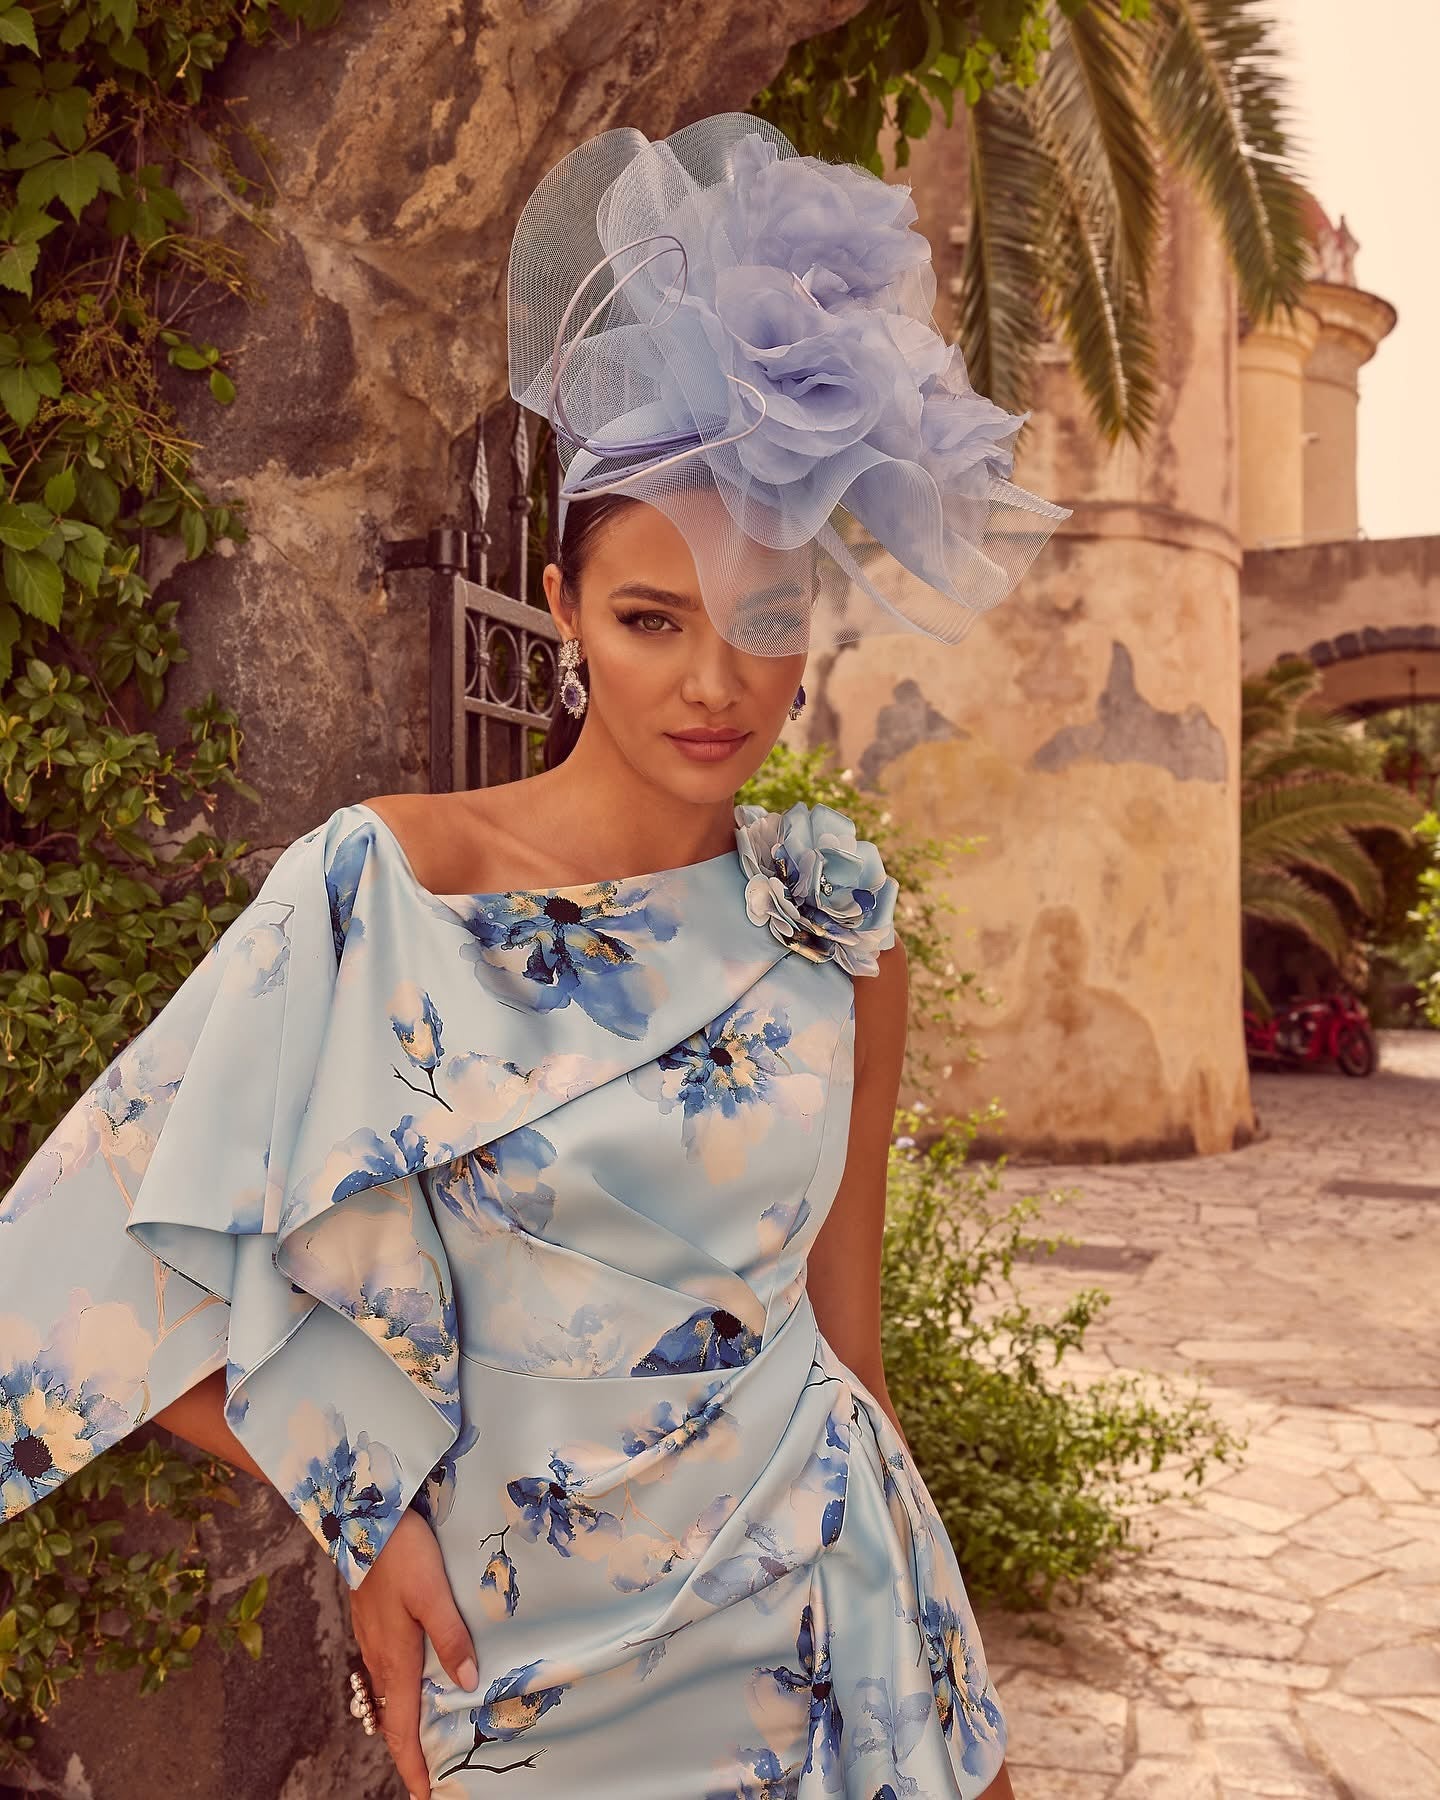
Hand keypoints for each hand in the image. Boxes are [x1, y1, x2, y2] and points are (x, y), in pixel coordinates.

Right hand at [349, 1507, 478, 1799]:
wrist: (361, 1516)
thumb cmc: (400, 1553)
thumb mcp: (433, 1593)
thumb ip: (451, 1637)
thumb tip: (469, 1682)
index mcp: (396, 1659)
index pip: (402, 1729)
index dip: (414, 1765)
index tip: (426, 1795)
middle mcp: (380, 1657)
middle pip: (394, 1718)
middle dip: (411, 1750)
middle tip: (432, 1772)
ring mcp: (373, 1639)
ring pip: (389, 1694)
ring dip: (406, 1720)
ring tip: (427, 1735)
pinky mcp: (373, 1621)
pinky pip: (386, 1670)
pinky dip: (400, 1691)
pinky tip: (415, 1680)